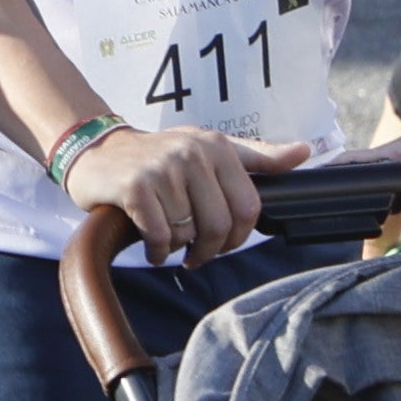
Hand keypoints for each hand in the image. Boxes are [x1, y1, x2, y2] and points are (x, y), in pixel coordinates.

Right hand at [68, 121, 291, 264]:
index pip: (248, 208)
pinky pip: (159, 236)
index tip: (223, 243)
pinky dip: (156, 251)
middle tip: (194, 253)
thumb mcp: (209, 149)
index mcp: (217, 147)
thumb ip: (257, 156)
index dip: (238, 237)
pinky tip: (149, 244)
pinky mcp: (135, 187)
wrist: (98, 152)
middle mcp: (192, 154)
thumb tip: (303, 153)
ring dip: (176, 248)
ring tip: (165, 236)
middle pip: (219, 226)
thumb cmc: (159, 157)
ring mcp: (163, 169)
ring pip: (187, 234)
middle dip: (208, 250)